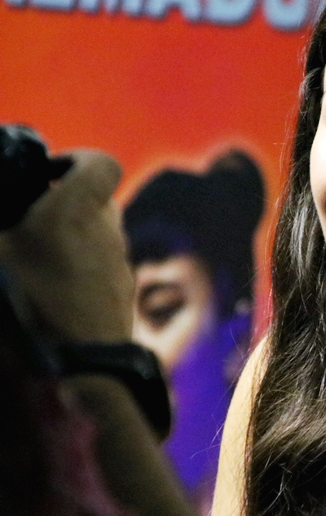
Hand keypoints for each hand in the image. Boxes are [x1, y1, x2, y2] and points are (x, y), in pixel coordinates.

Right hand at [0, 150, 133, 342]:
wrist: (83, 356)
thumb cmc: (36, 301)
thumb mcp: (2, 252)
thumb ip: (7, 228)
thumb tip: (11, 227)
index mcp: (78, 208)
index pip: (103, 163)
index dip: (79, 159)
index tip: (51, 171)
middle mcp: (107, 227)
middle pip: (97, 197)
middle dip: (68, 200)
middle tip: (33, 215)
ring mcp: (120, 255)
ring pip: (101, 228)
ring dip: (76, 230)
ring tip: (40, 252)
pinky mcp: (123, 282)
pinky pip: (104, 259)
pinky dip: (84, 260)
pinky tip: (57, 281)